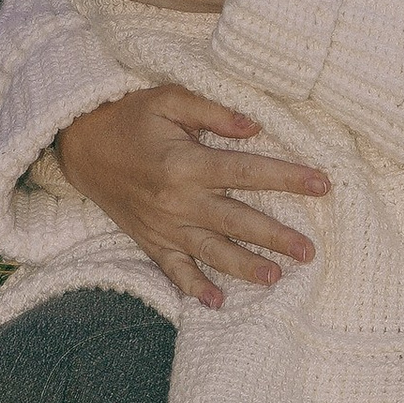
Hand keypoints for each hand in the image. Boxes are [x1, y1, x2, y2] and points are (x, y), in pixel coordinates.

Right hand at [55, 85, 328, 308]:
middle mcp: (178, 200)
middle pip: (236, 221)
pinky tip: (217, 303)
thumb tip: (254, 126)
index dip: (287, 178)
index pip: (247, 172)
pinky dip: (194, 288)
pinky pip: (174, 270)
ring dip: (244, 267)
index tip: (323, 184)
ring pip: (211, 252)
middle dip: (275, 237)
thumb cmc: (129, 117)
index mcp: (186, 163)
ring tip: (276, 279)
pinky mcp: (150, 241)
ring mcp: (163, 225)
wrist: (80, 144)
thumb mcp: (168, 99)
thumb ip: (212, 112)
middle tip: (309, 252)